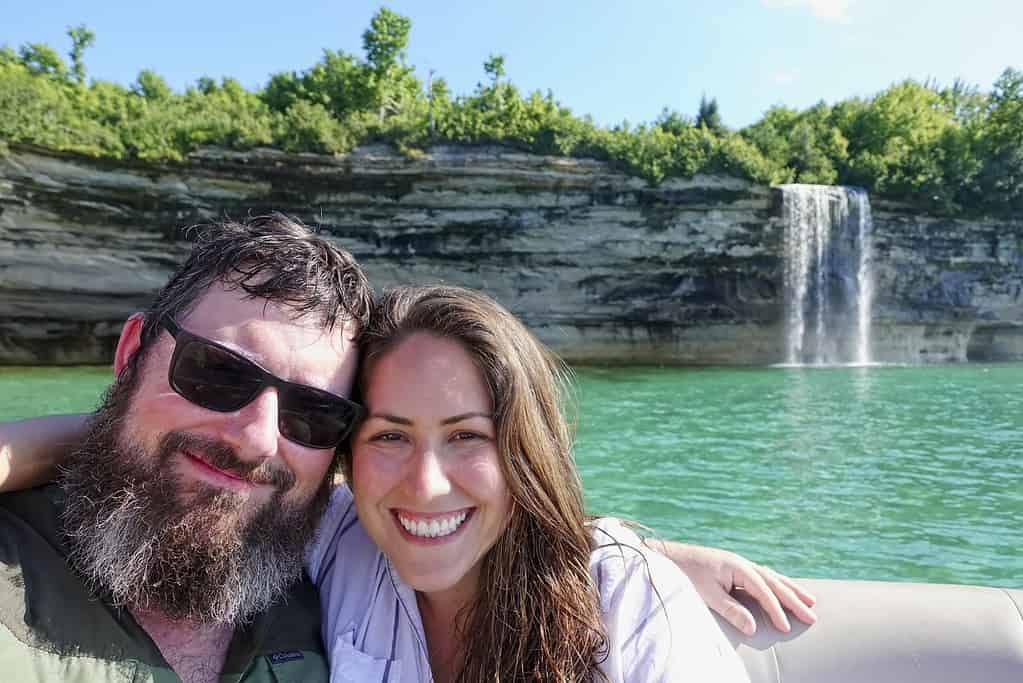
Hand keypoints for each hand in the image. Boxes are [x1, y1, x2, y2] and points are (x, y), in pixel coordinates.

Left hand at [648, 540, 816, 635]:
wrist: (670, 556)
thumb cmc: (686, 574)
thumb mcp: (706, 594)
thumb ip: (730, 609)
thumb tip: (752, 627)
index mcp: (737, 566)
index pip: (763, 590)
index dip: (776, 609)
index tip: (786, 627)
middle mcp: (742, 562)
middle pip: (774, 581)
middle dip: (794, 599)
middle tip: (813, 615)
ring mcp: (739, 563)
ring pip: (771, 577)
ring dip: (790, 589)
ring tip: (810, 600)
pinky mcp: (735, 567)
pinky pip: (762, 576)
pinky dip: (776, 583)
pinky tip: (783, 588)